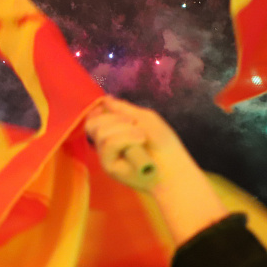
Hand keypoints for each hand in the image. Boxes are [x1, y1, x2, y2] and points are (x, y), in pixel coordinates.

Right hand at [84, 97, 228, 244]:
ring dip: (124, 130)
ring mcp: (106, 156)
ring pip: (101, 133)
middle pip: (93, 124)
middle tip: (135, 124)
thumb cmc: (163, 144)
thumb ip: (123, 109)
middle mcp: (106, 145)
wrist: (174, 168)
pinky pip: (108, 144)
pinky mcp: (109, 166)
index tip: (109, 108)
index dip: (98, 112)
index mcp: (113, 132)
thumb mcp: (145, 119)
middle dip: (115, 119)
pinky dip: (124, 139)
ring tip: (142, 136)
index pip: (93, 120)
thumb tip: (106, 99)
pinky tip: (140, 141)